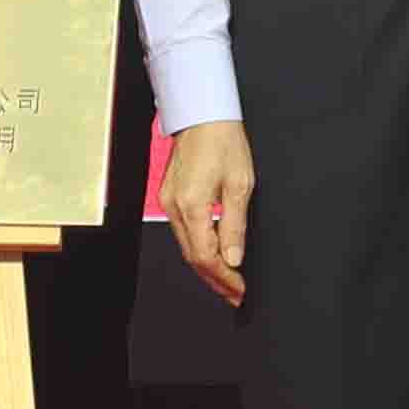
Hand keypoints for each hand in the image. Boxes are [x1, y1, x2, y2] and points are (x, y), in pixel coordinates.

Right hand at [161, 120, 253, 306]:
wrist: (203, 115)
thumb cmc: (223, 141)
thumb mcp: (240, 184)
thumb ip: (235, 225)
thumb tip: (234, 258)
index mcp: (192, 205)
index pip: (206, 256)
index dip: (223, 278)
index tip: (239, 290)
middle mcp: (175, 207)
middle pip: (192, 257)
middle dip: (214, 279)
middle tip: (235, 294)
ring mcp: (169, 202)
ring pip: (186, 247)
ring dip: (206, 266)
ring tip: (227, 280)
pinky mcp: (170, 197)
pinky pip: (183, 232)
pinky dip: (198, 248)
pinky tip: (213, 254)